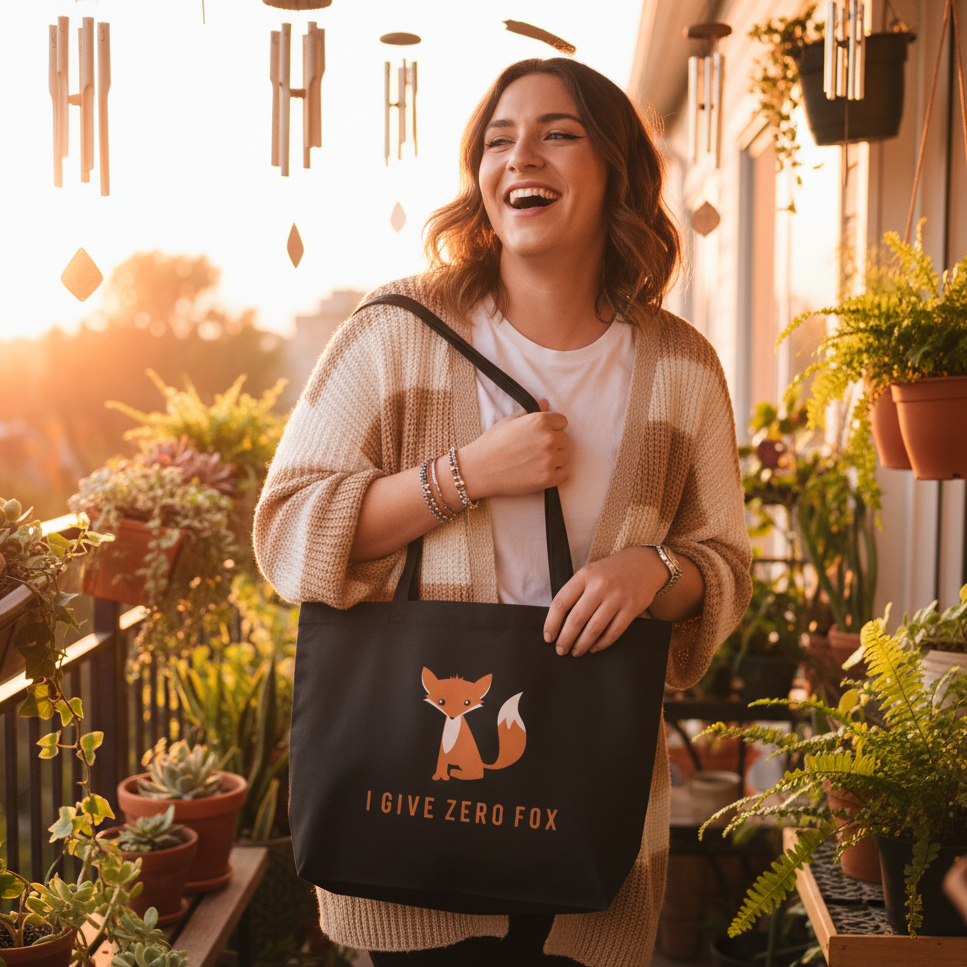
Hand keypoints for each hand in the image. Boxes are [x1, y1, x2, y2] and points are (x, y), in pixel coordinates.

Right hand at [458, 399, 568, 499]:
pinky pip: (564, 475)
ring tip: (534, 462)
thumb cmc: (492, 443)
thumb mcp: (510, 421)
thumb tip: (544, 403)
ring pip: (564, 457)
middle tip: (534, 450)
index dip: (552, 428)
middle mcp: (548, 439)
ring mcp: (549, 460)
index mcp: (540, 421)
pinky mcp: (548, 478)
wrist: (480, 470)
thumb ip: (531, 413)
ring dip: (554, 459)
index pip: (562, 422)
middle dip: (553, 444)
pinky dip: (555, 475)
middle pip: (564, 440)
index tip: (540, 435)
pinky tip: (539, 472)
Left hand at [543, 547, 668, 656]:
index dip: (551, 623)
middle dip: (565, 639)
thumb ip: (576, 592)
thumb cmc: (611, 571)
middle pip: (576, 619)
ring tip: (576, 651)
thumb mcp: (589, 573)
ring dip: (582, 644)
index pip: (561, 603)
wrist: (644, 563)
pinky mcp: (631, 608)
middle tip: (560, 649)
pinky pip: (613, 632)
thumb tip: (559, 622)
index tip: (548, 636)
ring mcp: (617, 597)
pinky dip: (601, 643)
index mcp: (584, 576)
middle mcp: (600, 586)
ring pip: (594, 629)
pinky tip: (594, 647)